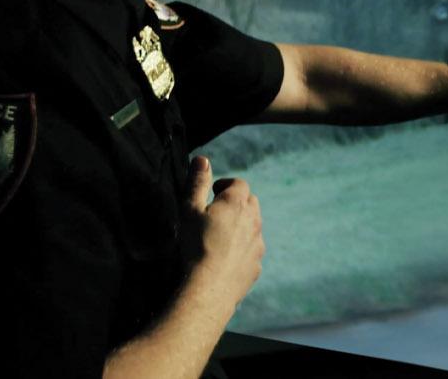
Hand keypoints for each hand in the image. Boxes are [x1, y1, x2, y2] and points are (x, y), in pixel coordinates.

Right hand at [184, 156, 262, 306]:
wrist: (208, 288)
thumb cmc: (195, 246)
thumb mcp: (189, 210)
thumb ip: (197, 182)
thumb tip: (202, 159)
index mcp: (237, 203)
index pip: (239, 184)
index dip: (226, 185)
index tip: (213, 193)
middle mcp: (254, 220)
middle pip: (251, 203)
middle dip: (237, 203)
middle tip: (217, 213)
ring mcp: (258, 244)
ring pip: (254, 227)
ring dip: (241, 226)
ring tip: (220, 236)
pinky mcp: (256, 266)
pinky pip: (252, 251)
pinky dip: (242, 249)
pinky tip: (225, 259)